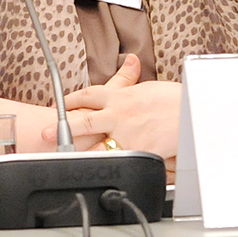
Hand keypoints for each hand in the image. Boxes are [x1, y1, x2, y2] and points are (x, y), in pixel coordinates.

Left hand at [45, 55, 182, 162]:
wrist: (194, 109)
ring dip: (78, 154)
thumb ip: (132, 80)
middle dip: (61, 129)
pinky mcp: (138, 151)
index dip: (70, 100)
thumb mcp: (149, 83)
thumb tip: (130, 62)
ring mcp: (127, 135)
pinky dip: (109, 168)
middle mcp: (118, 115)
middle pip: (82, 121)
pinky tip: (98, 174)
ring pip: (96, 146)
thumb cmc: (176, 97)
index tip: (58, 105)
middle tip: (43, 135)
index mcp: (120, 96)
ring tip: (61, 160)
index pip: (88, 95)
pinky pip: (120, 161)